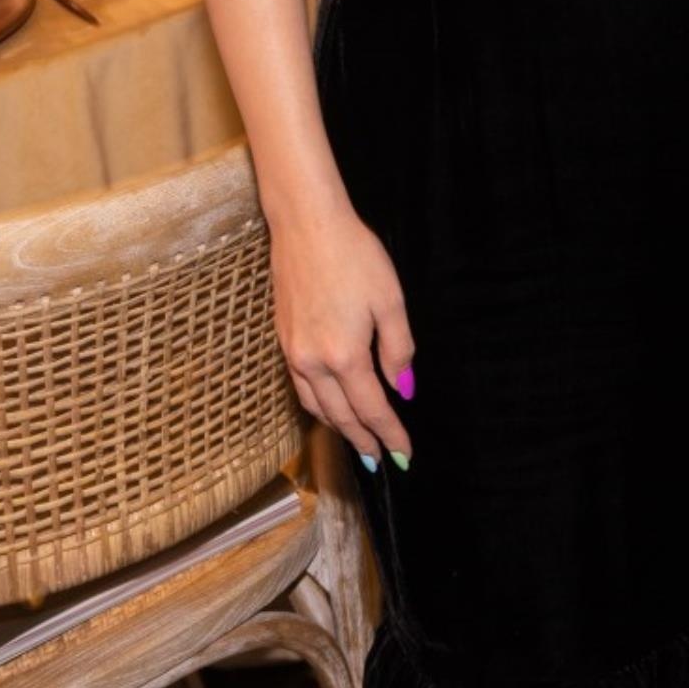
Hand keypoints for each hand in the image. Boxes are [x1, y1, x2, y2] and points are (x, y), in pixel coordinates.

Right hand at [269, 199, 414, 469]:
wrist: (307, 226)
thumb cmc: (356, 256)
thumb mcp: (390, 300)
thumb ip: (398, 348)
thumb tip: (404, 388)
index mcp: (344, 356)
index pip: (371, 409)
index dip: (389, 434)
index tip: (404, 455)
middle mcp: (313, 363)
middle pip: (341, 416)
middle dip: (363, 441)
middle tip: (381, 460)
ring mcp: (293, 353)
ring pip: (317, 406)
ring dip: (339, 428)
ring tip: (358, 442)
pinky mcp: (284, 340)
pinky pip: (301, 388)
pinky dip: (318, 407)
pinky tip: (329, 407)